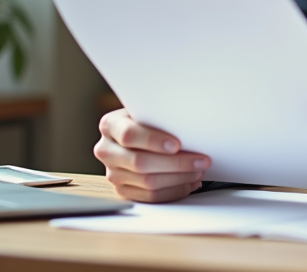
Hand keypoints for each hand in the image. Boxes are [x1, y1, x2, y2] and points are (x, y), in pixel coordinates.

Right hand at [94, 109, 209, 201]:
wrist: (136, 132)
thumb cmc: (147, 119)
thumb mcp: (148, 110)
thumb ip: (160, 116)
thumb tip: (188, 125)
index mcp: (110, 125)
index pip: (129, 135)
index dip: (153, 140)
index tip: (176, 144)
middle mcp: (106, 150)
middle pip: (140, 163)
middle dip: (176, 163)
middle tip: (200, 160)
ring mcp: (113, 173)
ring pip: (148, 182)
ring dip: (179, 178)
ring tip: (198, 170)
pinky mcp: (123, 190)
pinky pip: (150, 197)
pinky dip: (174, 190)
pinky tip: (189, 182)